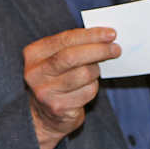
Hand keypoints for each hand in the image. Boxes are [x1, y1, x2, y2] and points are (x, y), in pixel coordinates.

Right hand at [24, 26, 119, 148]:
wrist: (44, 114)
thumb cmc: (56, 79)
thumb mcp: (56, 58)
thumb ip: (73, 45)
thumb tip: (104, 37)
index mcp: (34, 53)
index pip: (66, 39)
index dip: (90, 35)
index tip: (110, 33)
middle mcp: (35, 72)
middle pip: (72, 56)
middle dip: (98, 50)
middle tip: (115, 49)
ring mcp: (45, 91)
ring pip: (83, 74)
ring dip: (96, 70)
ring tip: (96, 70)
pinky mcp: (58, 107)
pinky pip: (87, 92)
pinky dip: (93, 87)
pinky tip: (87, 87)